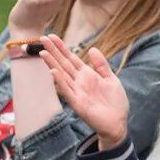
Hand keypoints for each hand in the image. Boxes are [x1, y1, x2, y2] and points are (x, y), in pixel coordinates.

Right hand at [38, 34, 128, 148]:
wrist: (118, 123)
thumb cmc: (115, 102)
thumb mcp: (111, 79)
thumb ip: (101, 65)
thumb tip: (92, 49)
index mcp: (87, 75)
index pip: (71, 58)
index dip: (61, 47)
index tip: (51, 36)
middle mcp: (79, 82)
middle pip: (63, 63)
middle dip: (53, 51)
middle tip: (42, 38)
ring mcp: (77, 92)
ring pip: (62, 75)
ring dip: (52, 63)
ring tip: (43, 52)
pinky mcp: (78, 103)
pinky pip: (67, 91)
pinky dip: (60, 81)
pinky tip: (53, 71)